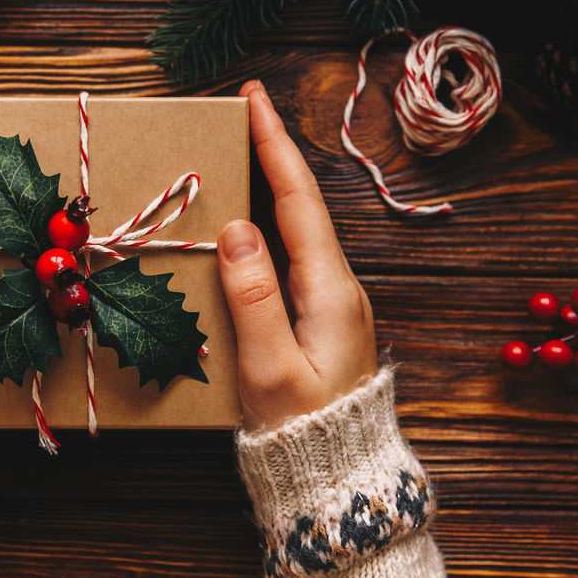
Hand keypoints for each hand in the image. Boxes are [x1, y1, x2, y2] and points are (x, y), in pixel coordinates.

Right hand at [218, 82, 376, 431]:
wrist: (340, 478)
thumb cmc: (303, 430)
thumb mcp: (270, 367)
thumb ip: (253, 295)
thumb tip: (236, 228)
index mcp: (330, 290)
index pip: (298, 200)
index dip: (274, 146)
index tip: (253, 99)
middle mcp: (338, 287)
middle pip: (302, 205)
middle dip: (273, 153)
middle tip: (242, 113)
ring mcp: (333, 303)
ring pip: (298, 228)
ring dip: (272, 186)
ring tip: (242, 152)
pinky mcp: (321, 320)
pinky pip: (292, 255)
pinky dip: (270, 223)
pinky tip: (249, 220)